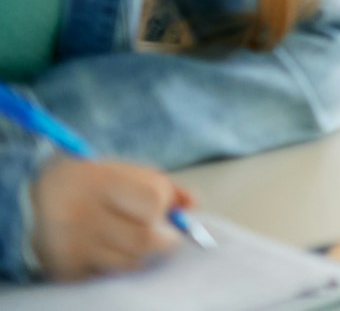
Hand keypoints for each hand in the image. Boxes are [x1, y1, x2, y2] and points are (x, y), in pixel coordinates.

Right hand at [30, 157, 185, 280]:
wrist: (37, 196)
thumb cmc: (95, 183)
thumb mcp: (127, 172)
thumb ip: (164, 186)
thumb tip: (193, 206)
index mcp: (101, 182)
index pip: (154, 201)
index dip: (164, 205)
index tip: (161, 206)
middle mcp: (82, 215)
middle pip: (146, 240)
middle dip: (164, 239)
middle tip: (161, 234)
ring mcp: (71, 246)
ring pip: (131, 262)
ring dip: (140, 254)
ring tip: (128, 238)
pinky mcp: (65, 270)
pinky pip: (109, 275)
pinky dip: (116, 265)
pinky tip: (105, 249)